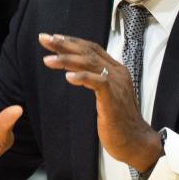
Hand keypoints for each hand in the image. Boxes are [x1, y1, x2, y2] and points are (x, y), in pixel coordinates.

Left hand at [39, 33, 161, 172]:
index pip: (92, 48)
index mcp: (116, 70)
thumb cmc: (118, 122)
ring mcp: (116, 84)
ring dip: (66, 59)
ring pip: (90, 63)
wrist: (135, 141)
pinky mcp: (113, 98)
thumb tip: (77, 73)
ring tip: (48, 59)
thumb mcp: (106, 96)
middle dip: (64, 44)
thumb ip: (96, 81)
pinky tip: (67, 77)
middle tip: (44, 39)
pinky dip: (82, 77)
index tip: (53, 38)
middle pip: (88, 52)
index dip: (72, 41)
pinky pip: (97, 82)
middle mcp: (117, 73)